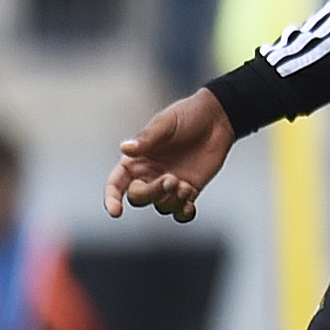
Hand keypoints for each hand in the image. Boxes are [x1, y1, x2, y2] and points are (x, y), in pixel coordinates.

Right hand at [105, 90, 236, 223]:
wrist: (217, 119)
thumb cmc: (187, 116)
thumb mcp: (165, 124)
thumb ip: (147, 138)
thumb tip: (125, 148)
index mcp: (135, 160)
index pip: (116, 183)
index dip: (112, 198)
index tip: (116, 211)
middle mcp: (149, 175)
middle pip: (139, 197)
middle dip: (152, 193)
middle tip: (171, 180)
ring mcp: (169, 184)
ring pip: (161, 206)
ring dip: (172, 200)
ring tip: (184, 185)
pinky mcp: (189, 189)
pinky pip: (181, 211)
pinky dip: (184, 213)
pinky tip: (190, 205)